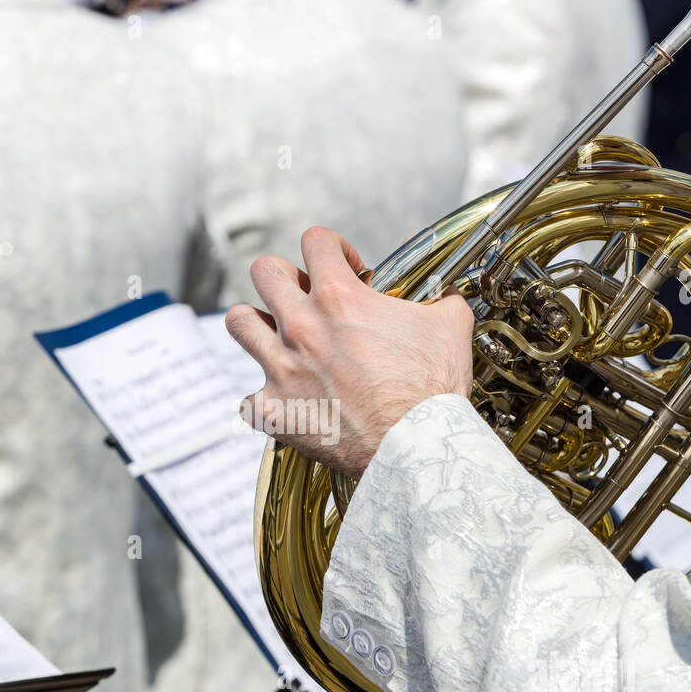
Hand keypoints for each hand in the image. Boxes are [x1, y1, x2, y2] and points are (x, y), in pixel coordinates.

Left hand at [226, 227, 474, 480]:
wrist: (417, 450)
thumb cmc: (433, 391)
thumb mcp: (450, 325)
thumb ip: (438, 294)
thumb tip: (438, 285)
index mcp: (339, 298)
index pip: (315, 241)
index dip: (334, 249)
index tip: (348, 270)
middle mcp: (301, 327)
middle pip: (264, 272)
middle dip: (287, 278)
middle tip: (308, 299)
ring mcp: (280, 369)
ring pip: (239, 323)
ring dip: (259, 326)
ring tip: (282, 339)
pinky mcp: (273, 411)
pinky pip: (248, 399)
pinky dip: (267, 400)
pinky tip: (291, 402)